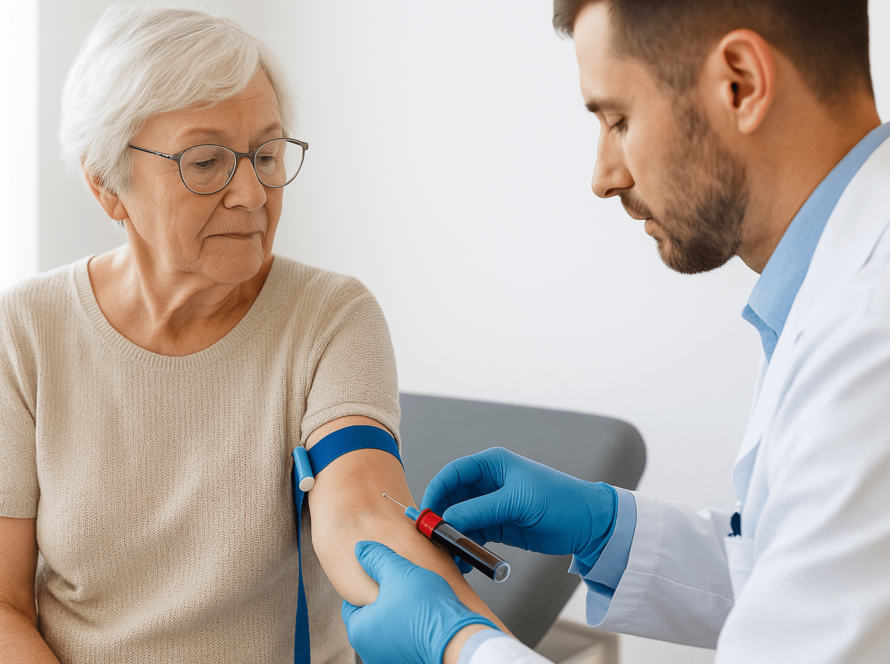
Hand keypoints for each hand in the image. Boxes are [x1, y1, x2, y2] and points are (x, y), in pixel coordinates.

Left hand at [341, 541, 497, 663]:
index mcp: (360, 631)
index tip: (381, 577)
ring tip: (416, 599)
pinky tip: (424, 615)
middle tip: (401, 586)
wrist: (460, 639)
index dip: (367, 584)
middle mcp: (371, 651)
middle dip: (385, 600)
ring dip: (399, 614)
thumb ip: (376, 558)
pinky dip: (411, 629)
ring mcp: (391, 659)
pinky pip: (405, 640)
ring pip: (389, 628)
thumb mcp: (398, 572)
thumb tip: (363, 550)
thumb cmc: (428, 610)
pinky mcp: (410, 661)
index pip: (351, 603)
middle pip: (372, 616)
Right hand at [420, 447, 616, 569]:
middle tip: (431, 537)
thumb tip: (446, 521)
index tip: (426, 513)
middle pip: (452, 497)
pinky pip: (473, 535)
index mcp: (492, 464)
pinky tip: (462, 561)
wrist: (587, 523)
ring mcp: (492, 505)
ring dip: (452, 535)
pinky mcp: (498, 526)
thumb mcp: (516, 502)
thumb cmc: (557, 500)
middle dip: (440, 516)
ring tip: (447, 554)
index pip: (453, 473)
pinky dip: (465, 547)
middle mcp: (488, 482)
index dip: (436, 491)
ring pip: (460, 518)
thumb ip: (479, 511)